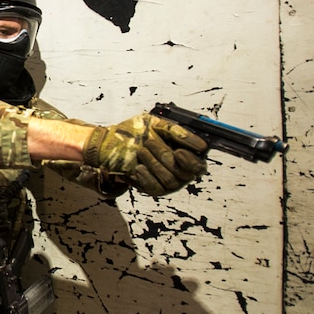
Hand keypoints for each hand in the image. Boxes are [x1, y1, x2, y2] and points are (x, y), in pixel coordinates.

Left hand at [84, 113, 207, 195]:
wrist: (111, 143)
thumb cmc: (136, 131)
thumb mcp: (157, 124)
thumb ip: (178, 133)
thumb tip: (201, 146)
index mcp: (187, 154)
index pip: (199, 165)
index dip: (191, 161)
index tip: (178, 152)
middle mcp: (181, 170)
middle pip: (184, 174)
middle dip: (165, 156)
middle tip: (149, 143)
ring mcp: (169, 182)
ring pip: (170, 181)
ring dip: (154, 164)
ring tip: (141, 151)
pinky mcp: (154, 188)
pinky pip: (156, 189)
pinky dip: (147, 177)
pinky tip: (138, 168)